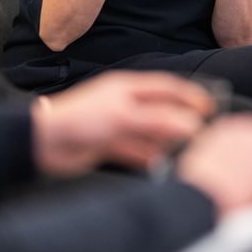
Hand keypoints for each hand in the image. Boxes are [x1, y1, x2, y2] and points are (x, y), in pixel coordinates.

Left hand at [31, 71, 213, 176]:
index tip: (209, 106)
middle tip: (201, 131)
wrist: (42, 142)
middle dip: (180, 121)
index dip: (190, 96)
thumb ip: (159, 120)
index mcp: (129, 87)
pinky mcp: (109, 144)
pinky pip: (136, 150)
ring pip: (149, 132)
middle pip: (160, 110)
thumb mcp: (124, 116)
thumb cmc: (79, 118)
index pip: (167, 87)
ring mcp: (117, 124)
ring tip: (184, 150)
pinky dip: (148, 157)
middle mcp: (125, 103)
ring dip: (165, 141)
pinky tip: (160, 164)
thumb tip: (191, 123)